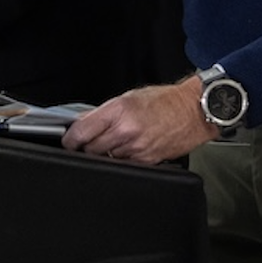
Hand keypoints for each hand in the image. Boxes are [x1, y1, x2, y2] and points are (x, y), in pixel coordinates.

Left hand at [63, 77, 217, 163]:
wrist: (192, 112)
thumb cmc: (164, 102)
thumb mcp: (129, 97)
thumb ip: (103, 112)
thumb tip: (81, 123)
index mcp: (118, 111)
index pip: (80, 132)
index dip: (70, 139)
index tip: (69, 141)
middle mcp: (125, 131)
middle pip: (90, 149)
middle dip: (88, 146)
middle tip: (94, 139)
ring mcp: (135, 149)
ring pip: (105, 159)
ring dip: (105, 153)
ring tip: (117, 141)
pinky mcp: (145, 162)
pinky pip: (122, 165)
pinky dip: (120, 159)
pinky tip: (129, 148)